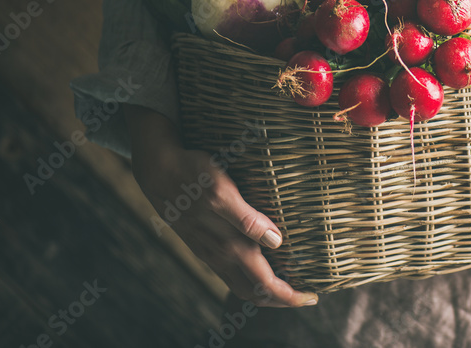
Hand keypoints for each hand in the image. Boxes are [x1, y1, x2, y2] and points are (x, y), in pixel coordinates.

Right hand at [125, 105, 316, 306]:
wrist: (157, 170)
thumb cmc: (192, 175)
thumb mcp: (221, 191)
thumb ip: (246, 219)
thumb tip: (276, 241)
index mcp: (227, 246)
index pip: (263, 284)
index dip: (289, 296)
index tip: (312, 296)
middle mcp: (219, 255)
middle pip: (254, 293)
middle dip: (282, 300)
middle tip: (308, 296)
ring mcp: (209, 252)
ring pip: (241, 286)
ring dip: (266, 292)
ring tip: (290, 285)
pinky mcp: (204, 244)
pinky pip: (231, 273)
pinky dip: (251, 279)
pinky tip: (262, 266)